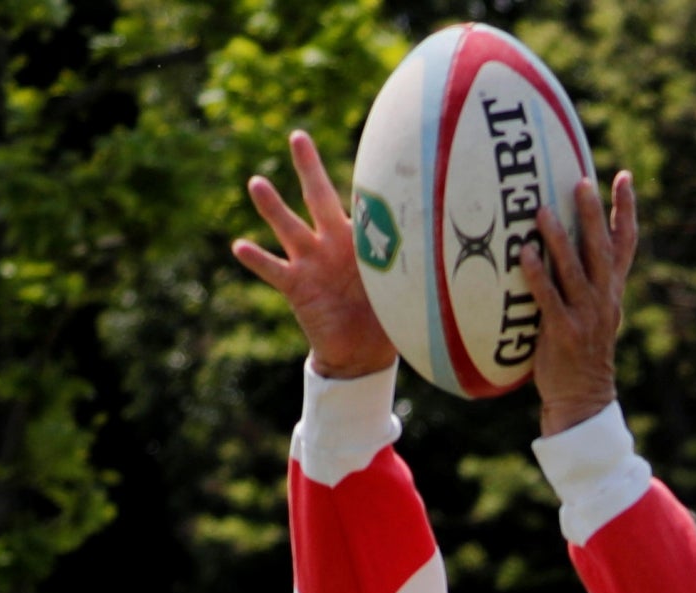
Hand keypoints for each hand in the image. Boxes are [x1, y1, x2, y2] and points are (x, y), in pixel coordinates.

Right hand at [231, 130, 399, 380]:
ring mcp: (311, 262)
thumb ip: (418, 273)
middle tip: (297, 136)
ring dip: (273, 207)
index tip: (370, 150)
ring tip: (257, 183)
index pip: (362, 204)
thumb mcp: (405, 293)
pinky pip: (273, 270)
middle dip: (308, 168)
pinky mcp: (296, 286)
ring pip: (289, 228)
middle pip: (318, 198)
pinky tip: (239, 246)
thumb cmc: (387, 316)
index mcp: (361, 240)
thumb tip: (456, 262)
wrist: (362, 351)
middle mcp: (331, 243)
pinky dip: (257, 259)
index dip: (365, 182)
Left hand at [523, 171, 638, 436]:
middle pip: (603, 250)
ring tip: (543, 210)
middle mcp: (604, 300)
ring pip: (576, 270)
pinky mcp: (564, 333)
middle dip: (594, 215)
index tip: (625, 177)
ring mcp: (586, 316)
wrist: (583, 400)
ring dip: (561, 239)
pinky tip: (525, 253)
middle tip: (582, 181)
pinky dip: (538, 275)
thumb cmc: (579, 354)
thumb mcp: (591, 315)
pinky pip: (549, 298)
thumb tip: (559, 246)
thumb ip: (581, 283)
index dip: (627, 211)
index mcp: (612, 293)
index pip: (627, 245)